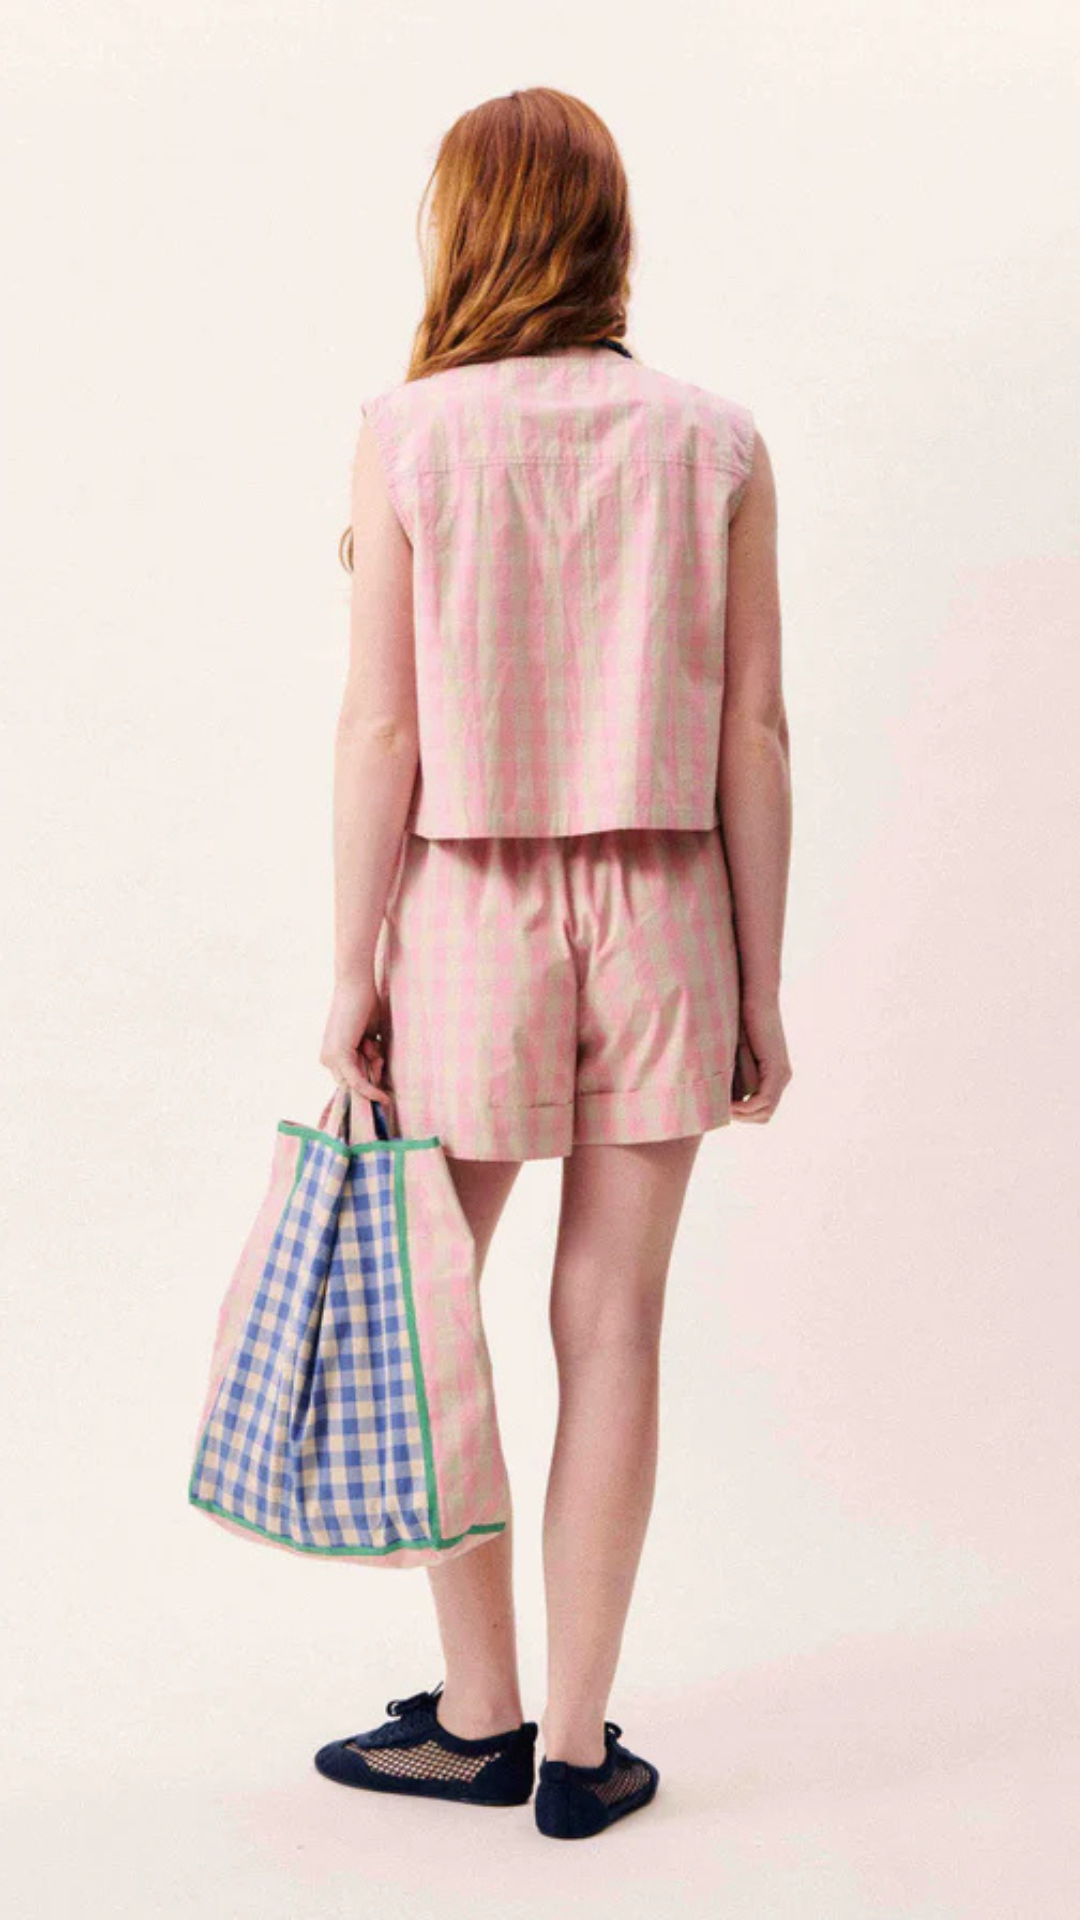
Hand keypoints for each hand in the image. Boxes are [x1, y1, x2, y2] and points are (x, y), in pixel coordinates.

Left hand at [319, 969, 391, 1105]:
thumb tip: (377, 1076)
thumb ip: (371, 1056)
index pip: (352, 1080)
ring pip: (358, 1083)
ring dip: (373, 1068)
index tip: (385, 1096)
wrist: (357, 984)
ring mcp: (330, 1058)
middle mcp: (327, 1058)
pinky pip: (356, 1081)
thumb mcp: (370, 1038)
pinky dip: (369, 1090)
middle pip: (354, 1084)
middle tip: (376, 1046)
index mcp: (332, 1054)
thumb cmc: (365, 1006)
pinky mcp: (338, 1056)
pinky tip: (381, 1097)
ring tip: (373, 1040)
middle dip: (372, 1075)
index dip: (369, 1084)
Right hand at [731, 996, 791, 1121]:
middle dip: (742, 1118)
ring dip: (742, 1115)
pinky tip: (729, 1105)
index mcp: (774, 1075)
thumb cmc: (742, 1019)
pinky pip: (763, 1101)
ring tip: (722, 1109)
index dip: (742, 1115)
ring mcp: (782, 1075)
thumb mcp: (734, 1051)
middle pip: (764, 1116)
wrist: (756, 998)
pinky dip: (745, 1108)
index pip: (761, 1110)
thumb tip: (715, 1089)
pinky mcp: (776, 1070)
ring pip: (764, 1112)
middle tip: (721, 1111)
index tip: (722, 1108)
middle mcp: (782, 1078)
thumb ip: (732, 1070)